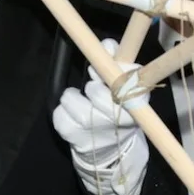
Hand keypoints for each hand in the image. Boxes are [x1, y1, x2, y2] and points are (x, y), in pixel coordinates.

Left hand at [52, 38, 148, 194]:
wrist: (112, 150)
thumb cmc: (118, 108)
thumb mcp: (125, 85)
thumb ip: (117, 60)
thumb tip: (107, 44)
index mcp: (134, 103)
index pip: (124, 81)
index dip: (112, 72)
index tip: (106, 71)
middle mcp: (116, 119)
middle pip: (95, 90)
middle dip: (93, 85)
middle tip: (96, 88)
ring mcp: (94, 130)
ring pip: (72, 98)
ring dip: (74, 97)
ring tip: (84, 102)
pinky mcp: (74, 137)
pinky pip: (59, 114)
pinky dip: (63, 111)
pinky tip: (74, 115)